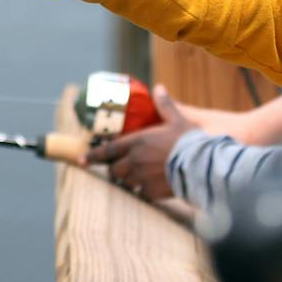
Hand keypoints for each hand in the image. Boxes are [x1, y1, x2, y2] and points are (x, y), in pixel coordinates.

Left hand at [84, 84, 189, 200]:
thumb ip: (165, 105)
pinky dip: (142, 191)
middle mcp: (135, 161)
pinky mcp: (151, 193)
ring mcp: (141, 178)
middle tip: (121, 166)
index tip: (81, 160)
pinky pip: (140, 193)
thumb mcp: (177, 120)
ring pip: (125, 182)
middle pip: (114, 169)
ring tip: (138, 176)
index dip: (93, 156)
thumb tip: (159, 87)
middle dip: (115, 168)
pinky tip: (151, 187)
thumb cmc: (188, 140)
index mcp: (137, 142)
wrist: (200, 165)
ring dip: (128, 179)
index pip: (107, 150)